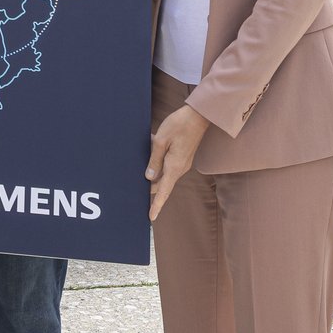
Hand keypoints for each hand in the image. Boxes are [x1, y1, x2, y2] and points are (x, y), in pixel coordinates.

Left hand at [146, 102, 210, 220]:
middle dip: (149, 186)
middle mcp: (179, 168)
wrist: (198, 116)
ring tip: (141, 163)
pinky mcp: (182, 157)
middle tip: (134, 189)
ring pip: (164, 173)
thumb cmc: (179, 126)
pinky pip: (168, 164)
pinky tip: (151, 148)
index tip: (150, 217)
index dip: (156, 205)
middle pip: (161, 183)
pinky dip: (158, 161)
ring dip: (153, 170)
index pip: (163, 191)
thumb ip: (154, 160)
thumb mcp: (161, 141)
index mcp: (174, 167)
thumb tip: (149, 178)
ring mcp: (182, 163)